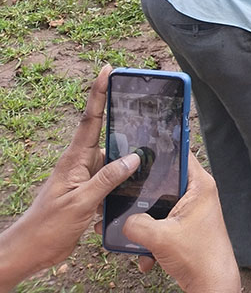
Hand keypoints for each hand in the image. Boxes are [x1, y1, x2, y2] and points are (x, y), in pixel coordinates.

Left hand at [0, 66, 140, 281]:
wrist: (31, 251)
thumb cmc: (48, 227)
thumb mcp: (80, 202)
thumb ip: (107, 179)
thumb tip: (133, 157)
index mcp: (74, 159)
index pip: (90, 119)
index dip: (99, 93)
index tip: (108, 70)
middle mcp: (81, 164)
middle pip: (108, 136)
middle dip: (125, 124)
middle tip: (146, 110)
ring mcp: (85, 178)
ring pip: (113, 160)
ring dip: (127, 161)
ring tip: (148, 156)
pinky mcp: (89, 193)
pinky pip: (112, 180)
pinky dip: (123, 181)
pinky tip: (136, 185)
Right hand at [123, 153, 238, 292]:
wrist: (210, 284)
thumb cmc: (198, 257)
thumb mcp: (160, 237)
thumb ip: (136, 223)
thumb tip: (122, 219)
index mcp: (199, 186)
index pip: (180, 155)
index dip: (160, 150)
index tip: (139, 147)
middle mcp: (197, 194)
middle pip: (163, 182)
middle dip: (142, 195)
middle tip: (123, 196)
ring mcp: (191, 210)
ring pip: (159, 207)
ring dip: (144, 224)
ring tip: (130, 234)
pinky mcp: (185, 227)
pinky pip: (162, 225)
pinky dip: (151, 241)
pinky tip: (147, 258)